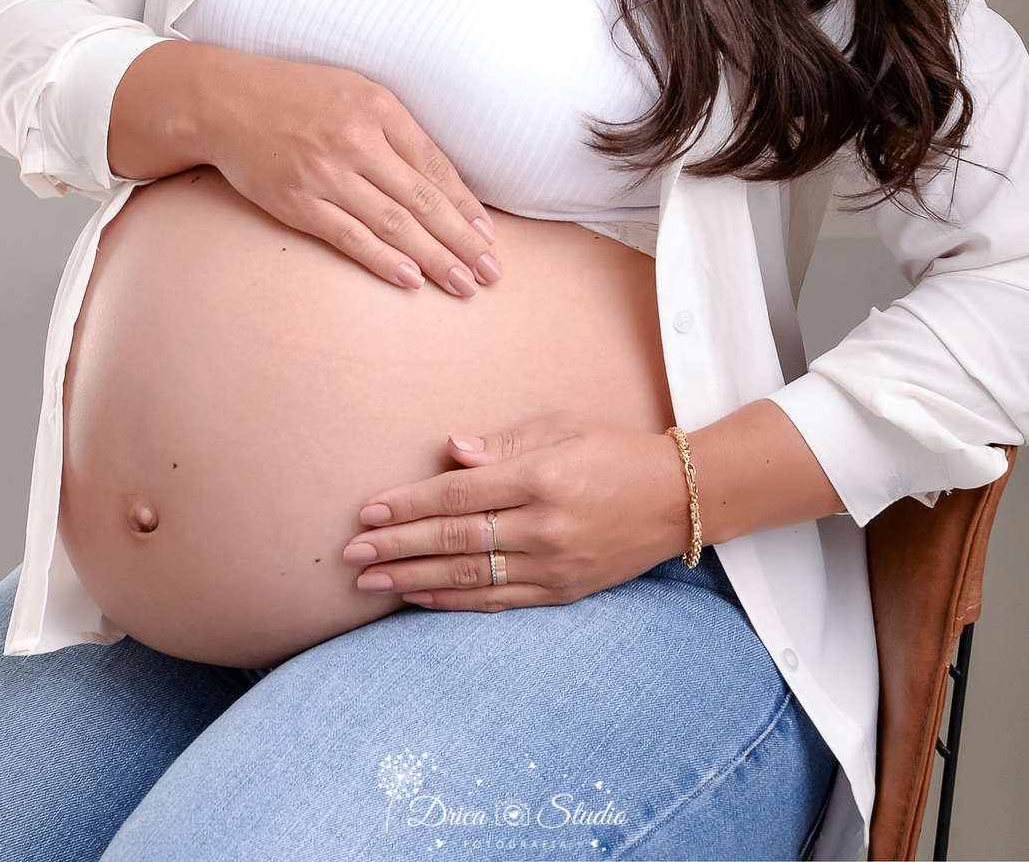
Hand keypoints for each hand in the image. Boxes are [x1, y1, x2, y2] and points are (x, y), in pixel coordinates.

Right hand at [108, 42, 501, 295]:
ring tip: (464, 284)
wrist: (225, 101)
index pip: (437, 166)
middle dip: (463, 241)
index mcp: (379, 108)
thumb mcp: (356, 92)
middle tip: (493, 272)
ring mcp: (326, 173)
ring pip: (393, 223)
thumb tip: (442, 181)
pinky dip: (382, 260)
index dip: (467, 206)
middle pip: (423, 200)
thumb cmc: (298, 95)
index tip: (490, 236)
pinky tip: (411, 279)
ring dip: (434, 258)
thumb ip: (398, 131)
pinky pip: (349, 236)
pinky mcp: (297, 201)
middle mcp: (357, 141)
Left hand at [340, 415, 689, 609]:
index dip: (408, 504)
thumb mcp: (560, 427)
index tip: (368, 511)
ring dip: (413, 579)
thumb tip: (450, 453)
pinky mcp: (562, 592)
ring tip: (370, 582)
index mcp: (540, 476)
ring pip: (470, 576)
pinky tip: (418, 597)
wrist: (676, 499)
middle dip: (397, 546)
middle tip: (352, 554)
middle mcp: (543, 525)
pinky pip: (498, 601)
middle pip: (455, 539)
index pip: (458, 495)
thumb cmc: (612, 450)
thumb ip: (502, 444)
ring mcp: (553, 565)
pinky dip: (454, 602)